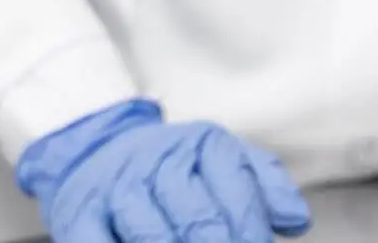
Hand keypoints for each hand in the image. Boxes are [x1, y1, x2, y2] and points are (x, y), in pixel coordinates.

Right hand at [17, 99, 311, 242]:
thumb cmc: (172, 168)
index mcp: (202, 145)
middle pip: (196, 215)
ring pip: (149, 231)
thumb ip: (264, 184)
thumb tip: (296, 221)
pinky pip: (97, 242)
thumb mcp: (222, 160)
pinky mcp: (80, 216)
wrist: (95, 149)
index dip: (251, 228)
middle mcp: (158, 162)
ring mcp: (117, 190)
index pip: (236, 186)